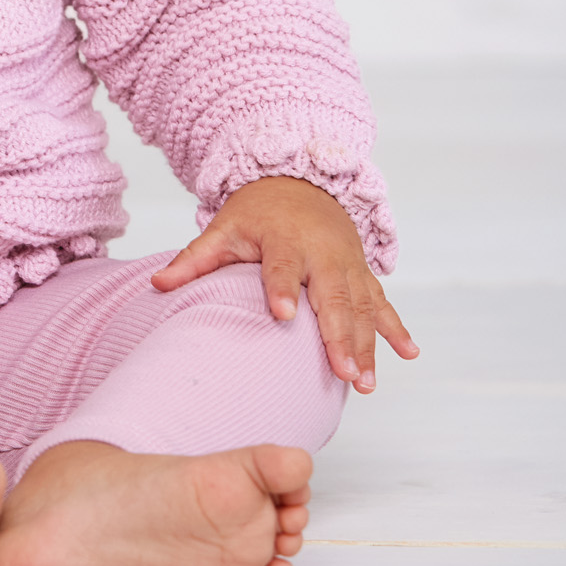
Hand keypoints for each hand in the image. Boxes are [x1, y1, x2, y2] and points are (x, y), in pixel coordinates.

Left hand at [150, 174, 419, 392]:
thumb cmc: (258, 213)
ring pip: (361, 307)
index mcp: (283, 239)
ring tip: (365, 382)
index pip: (281, 267)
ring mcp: (347, 264)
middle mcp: (322, 252)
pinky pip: (382, 302)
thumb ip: (195, 259)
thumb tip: (156, 284)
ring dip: (367, 345)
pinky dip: (396, 328)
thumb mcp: (225, 228)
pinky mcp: (362, 273)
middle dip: (339, 336)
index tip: (282, 316)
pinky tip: (410, 354)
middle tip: (342, 373)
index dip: (282, 289)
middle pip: (331, 297)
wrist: (301, 183)